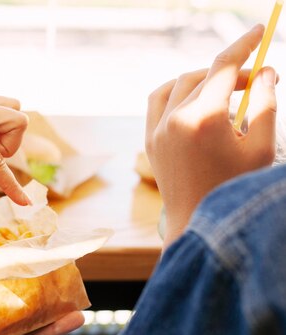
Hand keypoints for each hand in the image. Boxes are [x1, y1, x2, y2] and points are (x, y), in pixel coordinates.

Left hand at [146, 25, 277, 248]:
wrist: (197, 223)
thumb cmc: (235, 188)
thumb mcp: (260, 146)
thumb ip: (264, 103)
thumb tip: (265, 72)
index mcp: (203, 119)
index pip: (224, 67)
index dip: (244, 45)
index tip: (261, 30)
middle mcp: (174, 119)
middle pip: (206, 76)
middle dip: (233, 72)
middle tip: (257, 80)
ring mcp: (157, 129)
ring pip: (180, 84)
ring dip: (205, 79)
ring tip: (229, 90)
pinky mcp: (149, 139)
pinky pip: (158, 99)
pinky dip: (176, 90)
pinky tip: (195, 96)